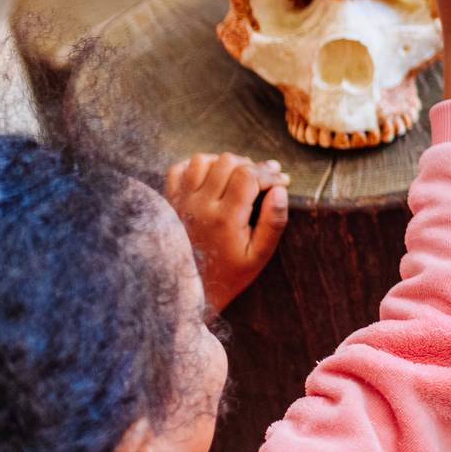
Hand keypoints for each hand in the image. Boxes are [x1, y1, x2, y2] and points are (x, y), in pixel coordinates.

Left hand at [166, 152, 289, 311]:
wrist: (186, 290)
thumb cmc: (228, 274)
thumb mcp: (259, 256)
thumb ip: (274, 223)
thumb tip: (280, 190)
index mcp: (225, 218)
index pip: (249, 175)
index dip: (269, 173)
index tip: (281, 181)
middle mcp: (200, 205)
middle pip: (228, 162)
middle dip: (251, 166)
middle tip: (263, 179)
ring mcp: (181, 202)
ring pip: (203, 160)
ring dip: (224, 163)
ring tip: (238, 176)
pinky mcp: (169, 203)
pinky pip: (178, 169)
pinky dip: (196, 166)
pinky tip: (210, 177)